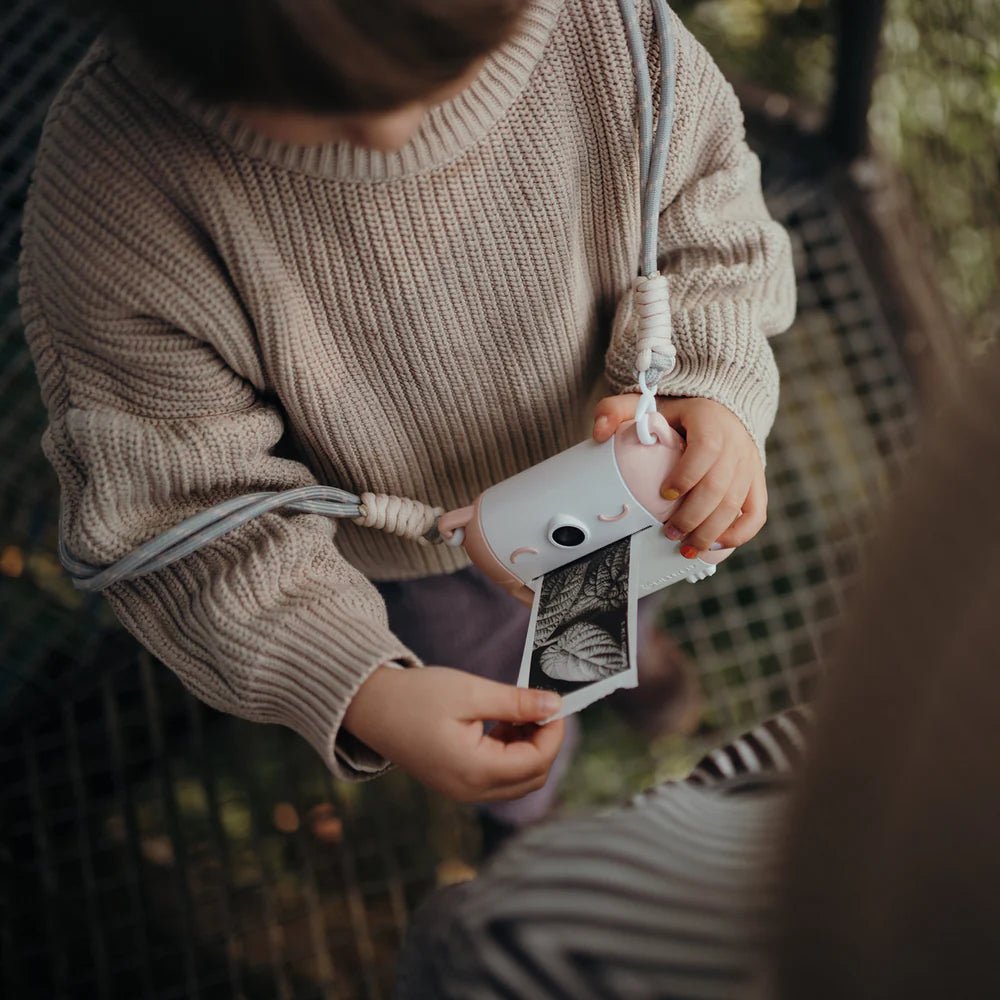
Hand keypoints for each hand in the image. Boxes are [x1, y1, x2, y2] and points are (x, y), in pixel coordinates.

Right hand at [343, 666, 565, 801]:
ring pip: (516, 780)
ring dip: (527, 748)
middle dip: (544, 742)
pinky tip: (503, 723)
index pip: (537, 762)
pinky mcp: (454, 783)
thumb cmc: (415, 696)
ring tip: (520, 710)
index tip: (556, 702)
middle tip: (542, 705)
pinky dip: (509, 753)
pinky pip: (496, 777)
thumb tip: (554, 705)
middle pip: (532, 778)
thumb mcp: (470, 693)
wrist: (367, 707)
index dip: (554, 733)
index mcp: (475, 771)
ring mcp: (461, 791)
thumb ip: (516, 703)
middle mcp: (470, 791)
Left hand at [592, 394, 766, 554]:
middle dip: (694, 515)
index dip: (687, 475)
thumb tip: (598, 434)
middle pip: (720, 486)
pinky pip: (757, 513)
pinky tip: (716, 546)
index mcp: (710, 421)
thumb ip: (616, 410)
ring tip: (686, 548)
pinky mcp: (756, 482)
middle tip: (669, 533)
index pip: (706, 449)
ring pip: (736, 504)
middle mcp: (736, 443)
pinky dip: (740, 533)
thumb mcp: (647, 403)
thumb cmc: (677, 413)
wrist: (720, 409)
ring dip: (712, 531)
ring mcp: (749, 465)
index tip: (664, 495)